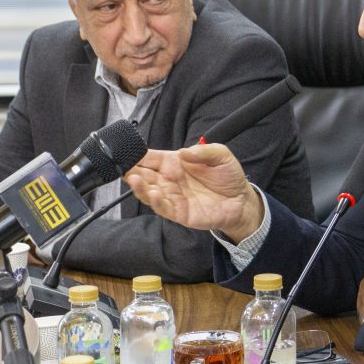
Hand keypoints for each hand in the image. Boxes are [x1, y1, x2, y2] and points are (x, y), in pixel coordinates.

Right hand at [125, 144, 263, 242]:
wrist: (241, 201)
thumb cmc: (228, 177)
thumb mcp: (221, 155)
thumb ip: (204, 150)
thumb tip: (185, 151)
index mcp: (174, 163)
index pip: (150, 158)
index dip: (137, 155)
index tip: (125, 152)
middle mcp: (169, 180)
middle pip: (143, 175)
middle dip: (131, 171)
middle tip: (123, 167)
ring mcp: (172, 196)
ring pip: (148, 192)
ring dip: (139, 186)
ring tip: (133, 178)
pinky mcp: (179, 213)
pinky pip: (163, 208)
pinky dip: (155, 202)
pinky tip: (153, 193)